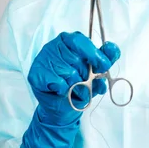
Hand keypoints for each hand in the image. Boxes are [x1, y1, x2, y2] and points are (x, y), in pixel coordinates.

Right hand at [20, 31, 120, 147]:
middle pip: (76, 60)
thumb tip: (112, 48)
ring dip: (76, 86)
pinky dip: (64, 90)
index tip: (104, 66)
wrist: (63, 107)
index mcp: (70, 40)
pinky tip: (62, 90)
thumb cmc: (79, 85)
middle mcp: (55, 45)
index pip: (81, 42)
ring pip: (68, 72)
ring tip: (75, 89)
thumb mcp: (96, 72)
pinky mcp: (36, 73)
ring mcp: (43, 58)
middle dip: (86, 76)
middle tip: (86, 83)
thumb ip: (106, 58)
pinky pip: (57, 82)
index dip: (94, 54)